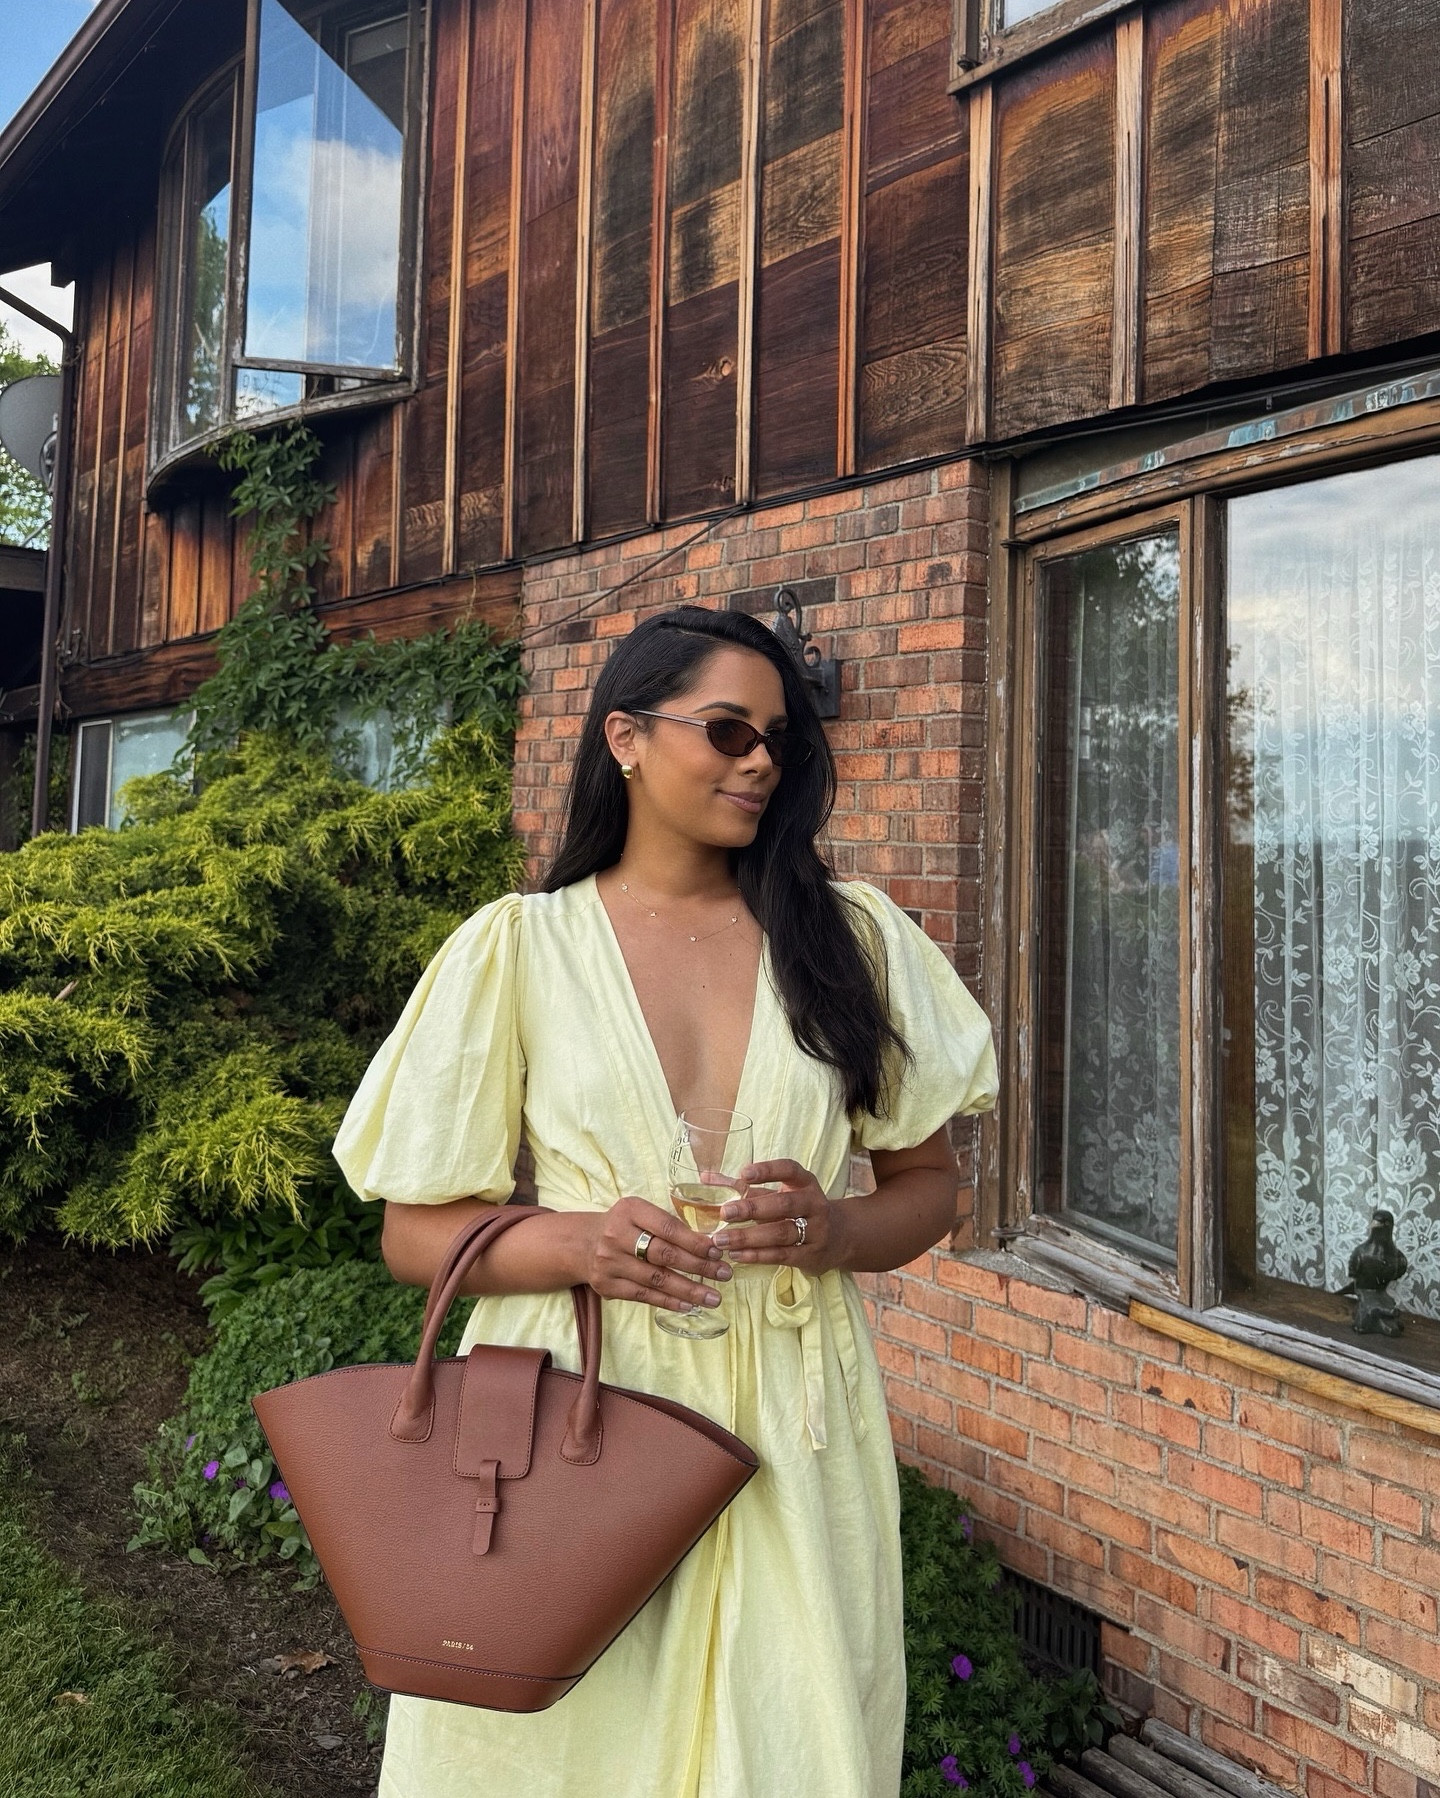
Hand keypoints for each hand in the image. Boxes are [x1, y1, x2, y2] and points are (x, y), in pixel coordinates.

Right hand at [580, 1195, 731, 1314]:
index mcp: (629, 1210)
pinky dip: (668, 1302)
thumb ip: (668, 1224)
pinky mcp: (607, 1285)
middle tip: (724, 1274)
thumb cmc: (625, 1226)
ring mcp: (610, 1262)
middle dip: (699, 1266)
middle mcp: (616, 1235)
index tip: (717, 1252)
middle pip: (664, 1254)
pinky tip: (689, 1305)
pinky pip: (643, 1295)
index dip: (695, 1242)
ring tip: (713, 1297)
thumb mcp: (640, 1213)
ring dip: (689, 1290)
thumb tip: (710, 1244)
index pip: (667, 1228)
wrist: (584, 1244)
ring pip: (656, 1279)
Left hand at [710, 1160, 842, 1274]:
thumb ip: (745, 1188)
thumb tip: (706, 1177)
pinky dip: (757, 1256)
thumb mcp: (779, 1194)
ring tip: (721, 1240)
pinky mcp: (812, 1255)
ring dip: (749, 1237)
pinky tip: (737, 1255)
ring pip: (781, 1232)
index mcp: (805, 1183)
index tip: (743, 1173)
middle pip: (783, 1204)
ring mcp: (816, 1231)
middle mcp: (814, 1204)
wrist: (839, 1238)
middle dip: (752, 1208)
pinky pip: (782, 1255)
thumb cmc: (798, 1210)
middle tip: (723, 1212)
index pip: (789, 1170)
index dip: (768, 1170)